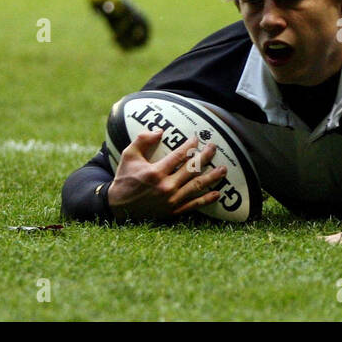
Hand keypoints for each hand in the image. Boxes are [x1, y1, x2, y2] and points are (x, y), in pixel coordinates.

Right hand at [107, 130, 227, 221]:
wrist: (117, 207)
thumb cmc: (124, 178)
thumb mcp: (129, 156)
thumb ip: (143, 140)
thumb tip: (160, 130)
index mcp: (155, 172)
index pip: (179, 155)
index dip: (190, 145)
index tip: (197, 138)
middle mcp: (165, 187)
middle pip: (192, 169)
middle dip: (205, 156)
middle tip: (214, 147)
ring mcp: (170, 201)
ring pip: (196, 186)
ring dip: (212, 177)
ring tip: (223, 169)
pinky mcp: (172, 211)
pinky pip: (193, 205)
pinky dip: (206, 199)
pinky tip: (217, 193)